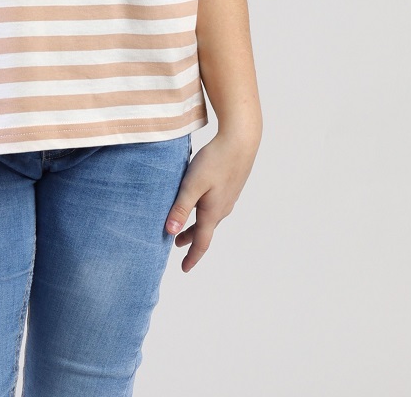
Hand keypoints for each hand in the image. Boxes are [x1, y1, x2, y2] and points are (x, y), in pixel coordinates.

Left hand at [164, 128, 260, 272]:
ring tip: (182, 225)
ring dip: (195, 224)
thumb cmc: (215, 161)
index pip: (201, 242)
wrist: (240, 141)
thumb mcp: (192, 184)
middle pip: (204, 230)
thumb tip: (170, 232)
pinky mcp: (229, 185)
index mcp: (212, 212)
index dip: (192, 257)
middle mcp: (222, 208)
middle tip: (176, 245)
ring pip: (209, 217)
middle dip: (190, 240)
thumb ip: (181, 207)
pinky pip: (214, 205)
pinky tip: (198, 200)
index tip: (183, 268)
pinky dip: (202, 211)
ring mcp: (228, 197)